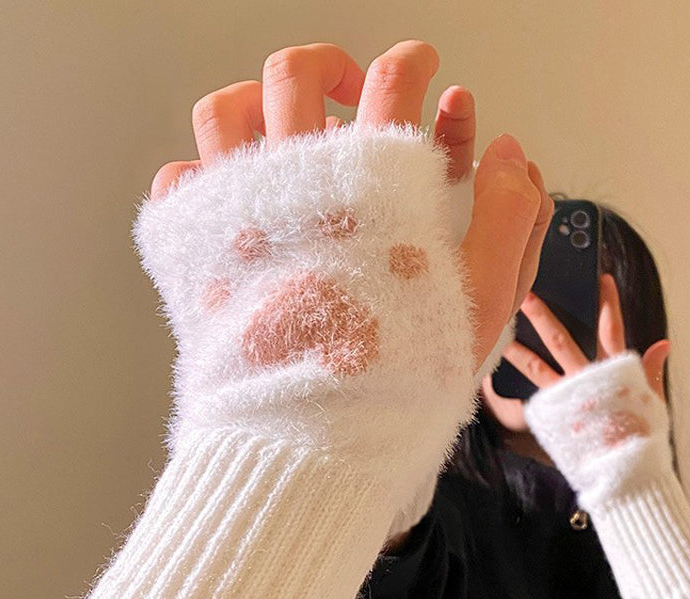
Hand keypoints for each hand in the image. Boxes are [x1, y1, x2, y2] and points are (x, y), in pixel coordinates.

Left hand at [149, 39, 552, 369]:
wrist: (315, 443)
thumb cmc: (400, 381)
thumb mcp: (483, 301)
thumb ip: (509, 216)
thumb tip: (505, 150)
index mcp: (368, 190)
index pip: (393, 85)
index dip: (413, 65)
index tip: (422, 73)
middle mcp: (296, 189)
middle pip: (296, 75)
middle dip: (330, 64)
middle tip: (351, 83)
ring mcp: (237, 218)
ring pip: (225, 114)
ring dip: (255, 102)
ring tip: (280, 122)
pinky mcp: (198, 257)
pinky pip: (180, 185)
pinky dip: (200, 173)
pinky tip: (229, 189)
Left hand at [485, 274, 669, 424]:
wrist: (625, 472)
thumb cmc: (638, 436)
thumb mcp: (651, 401)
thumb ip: (649, 370)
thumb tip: (663, 344)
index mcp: (614, 373)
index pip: (612, 329)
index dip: (608, 304)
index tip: (602, 279)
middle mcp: (586, 380)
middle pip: (560, 340)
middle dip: (542, 315)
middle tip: (526, 295)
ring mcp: (566, 397)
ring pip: (535, 366)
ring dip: (515, 349)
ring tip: (497, 334)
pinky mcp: (552, 414)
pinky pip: (526, 395)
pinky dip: (509, 385)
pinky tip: (492, 376)